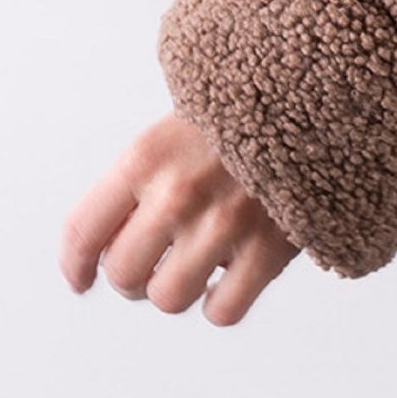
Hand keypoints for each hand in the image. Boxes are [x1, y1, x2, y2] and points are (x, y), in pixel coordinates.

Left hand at [60, 112, 300, 325]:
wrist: (320, 87)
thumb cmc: (246, 106)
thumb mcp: (178, 121)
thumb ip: (141, 176)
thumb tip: (105, 238)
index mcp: (145, 157)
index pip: (83, 232)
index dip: (75, 266)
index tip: (81, 279)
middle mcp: (176, 194)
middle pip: (123, 275)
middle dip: (134, 277)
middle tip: (155, 262)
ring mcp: (224, 224)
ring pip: (168, 298)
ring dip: (178, 289)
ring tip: (197, 267)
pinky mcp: (270, 248)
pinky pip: (224, 310)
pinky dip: (222, 303)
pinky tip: (231, 279)